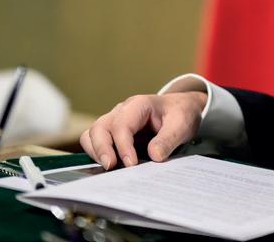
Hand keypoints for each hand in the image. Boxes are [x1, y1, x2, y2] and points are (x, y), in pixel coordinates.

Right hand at [80, 91, 206, 169]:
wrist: (181, 110)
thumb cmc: (180, 114)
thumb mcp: (182, 124)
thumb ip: (169, 139)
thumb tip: (154, 156)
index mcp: (138, 105)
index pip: (122, 124)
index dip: (123, 145)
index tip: (131, 164)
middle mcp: (121, 112)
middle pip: (99, 127)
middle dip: (101, 148)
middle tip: (110, 167)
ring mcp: (115, 122)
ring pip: (92, 135)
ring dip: (96, 152)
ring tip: (109, 169)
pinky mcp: (113, 135)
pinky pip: (96, 144)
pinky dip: (98, 156)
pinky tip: (111, 168)